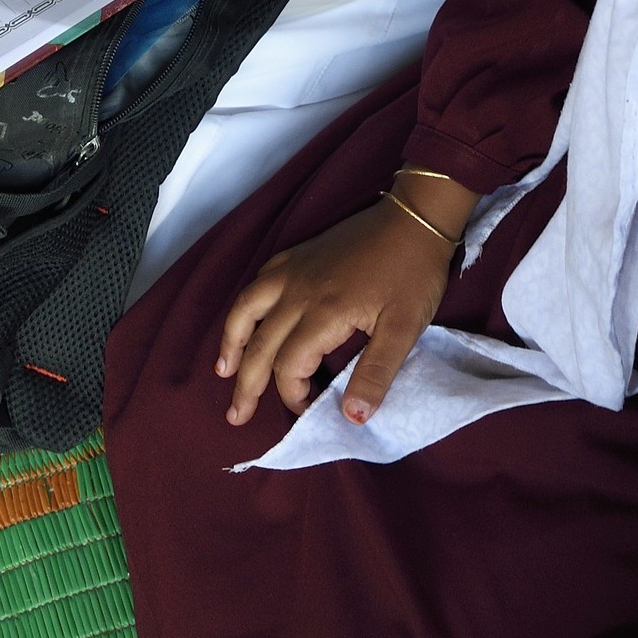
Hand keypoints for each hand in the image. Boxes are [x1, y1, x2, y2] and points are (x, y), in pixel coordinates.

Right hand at [216, 173, 473, 427]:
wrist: (414, 218)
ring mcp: (294, 269)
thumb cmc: (413, 274)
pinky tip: (246, 318)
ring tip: (222, 370)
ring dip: (231, 341)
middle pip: (260, 344)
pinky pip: (259, 281)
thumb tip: (353, 419)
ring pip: (247, 307)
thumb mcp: (405, 329)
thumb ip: (376, 374)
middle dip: (246, 384)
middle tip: (237, 416)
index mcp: (323, 312)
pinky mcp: (298, 254)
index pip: (289, 365)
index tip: (309, 410)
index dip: (293, 395)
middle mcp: (298, 291)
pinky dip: (245, 305)